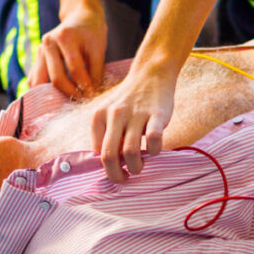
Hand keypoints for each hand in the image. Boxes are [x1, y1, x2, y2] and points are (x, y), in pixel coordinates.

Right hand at [28, 9, 106, 97]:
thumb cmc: (91, 34)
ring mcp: (39, 50)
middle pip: (56, 77)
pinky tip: (55, 96)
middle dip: (70, 93)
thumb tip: (92, 95)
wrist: (81, 19)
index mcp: (64, 37)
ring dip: (53, 95)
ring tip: (68, 101)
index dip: (84, 86)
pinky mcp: (36, 59)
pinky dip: (43, 90)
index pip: (74, 69)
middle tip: (82, 100)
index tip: (92, 96)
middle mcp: (48, 43)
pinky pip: (34, 79)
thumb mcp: (99, 49)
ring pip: (40, 81)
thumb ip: (96, 72)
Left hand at [91, 66, 175, 181]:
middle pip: (109, 156)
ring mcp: (136, 114)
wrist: (151, 74)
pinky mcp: (157, 114)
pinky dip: (154, 151)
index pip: (97, 152)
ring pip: (130, 153)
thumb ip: (106, 135)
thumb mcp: (110, 113)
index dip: (106, 166)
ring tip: (139, 165)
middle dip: (116, 175)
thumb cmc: (130, 100)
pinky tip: (154, 149)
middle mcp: (115, 115)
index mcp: (99, 116)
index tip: (116, 170)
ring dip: (136, 167)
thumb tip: (106, 164)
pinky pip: (153, 140)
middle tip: (124, 179)